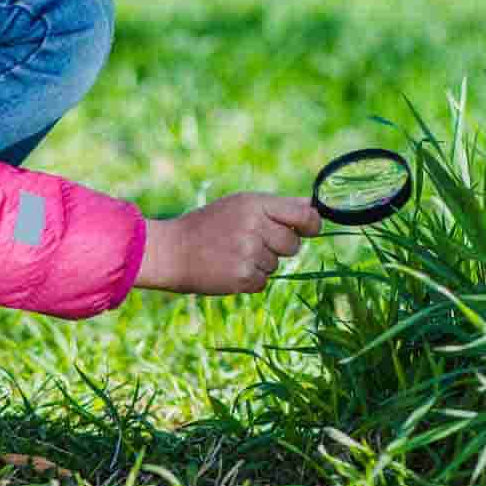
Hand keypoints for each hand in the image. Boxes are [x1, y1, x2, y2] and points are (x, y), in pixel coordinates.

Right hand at [135, 193, 322, 294]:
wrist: (172, 251)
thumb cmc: (208, 226)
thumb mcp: (239, 205)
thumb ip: (276, 207)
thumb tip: (312, 207)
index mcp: (255, 204)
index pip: (303, 214)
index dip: (312, 223)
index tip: (310, 229)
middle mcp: (254, 226)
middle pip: (293, 244)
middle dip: (279, 246)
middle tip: (252, 242)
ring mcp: (249, 253)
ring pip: (276, 264)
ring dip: (260, 263)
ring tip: (232, 254)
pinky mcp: (243, 277)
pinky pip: (263, 281)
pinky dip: (250, 279)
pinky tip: (229, 268)